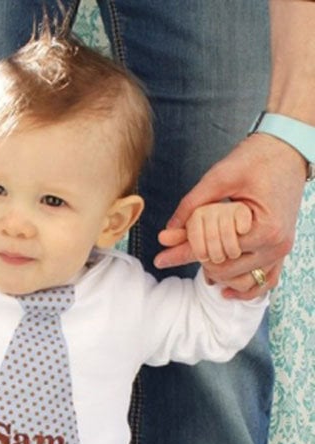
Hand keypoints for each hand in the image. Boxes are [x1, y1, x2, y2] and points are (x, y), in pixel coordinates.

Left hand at [154, 133, 304, 298]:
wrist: (288, 150)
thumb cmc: (255, 159)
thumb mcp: (219, 178)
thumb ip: (191, 207)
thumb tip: (166, 234)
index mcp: (264, 228)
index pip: (215, 251)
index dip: (183, 252)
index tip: (158, 260)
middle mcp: (276, 245)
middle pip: (225, 270)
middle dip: (199, 259)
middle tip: (176, 248)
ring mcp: (281, 250)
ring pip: (242, 280)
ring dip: (218, 273)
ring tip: (197, 263)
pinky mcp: (281, 249)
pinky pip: (265, 280)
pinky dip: (244, 288)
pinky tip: (223, 290)